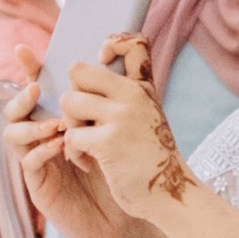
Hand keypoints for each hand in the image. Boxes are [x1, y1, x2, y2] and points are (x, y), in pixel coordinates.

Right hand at [4, 46, 159, 237]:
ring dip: (31, 125)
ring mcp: (39, 162)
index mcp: (59, 118)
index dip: (30, 69)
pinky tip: (59, 146)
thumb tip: (117, 46)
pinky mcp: (41, 187)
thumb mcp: (125, 122)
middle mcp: (43, 138)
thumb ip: (120, 87)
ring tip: (56, 124)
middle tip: (36, 89)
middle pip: (17, 109)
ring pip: (13, 135)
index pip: (39, 89)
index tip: (24, 49)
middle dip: (22, 96)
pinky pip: (28, 163)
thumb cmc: (127, 164)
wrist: (135, 209)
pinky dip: (40, 151)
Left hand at [51, 35, 197, 219]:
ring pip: (69, 102)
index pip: (133, 43)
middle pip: (79, 70)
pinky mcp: (108, 142)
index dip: (112, 44)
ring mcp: (121, 117)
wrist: (169, 194)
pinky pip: (70, 135)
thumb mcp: (147, 115)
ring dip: (68, 126)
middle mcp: (133, 95)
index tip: (103, 63)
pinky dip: (72, 152)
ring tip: (83, 144)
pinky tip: (87, 162)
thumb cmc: (151, 157)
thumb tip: (85, 75)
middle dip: (72, 95)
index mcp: (143, 87)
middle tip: (82, 119)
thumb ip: (125, 95)